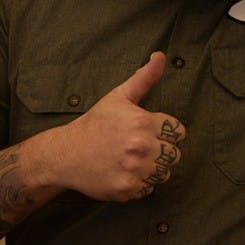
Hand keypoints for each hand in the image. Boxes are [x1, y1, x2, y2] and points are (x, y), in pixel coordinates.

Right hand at [30, 52, 185, 200]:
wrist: (65, 154)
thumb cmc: (95, 124)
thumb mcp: (119, 97)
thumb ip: (145, 77)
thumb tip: (161, 56)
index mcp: (143, 123)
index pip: (179, 132)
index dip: (167, 132)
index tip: (151, 132)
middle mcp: (141, 147)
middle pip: (175, 154)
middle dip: (162, 150)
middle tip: (141, 147)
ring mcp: (134, 170)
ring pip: (164, 173)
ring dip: (153, 168)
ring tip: (133, 160)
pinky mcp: (127, 189)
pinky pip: (149, 188)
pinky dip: (140, 183)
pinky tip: (125, 172)